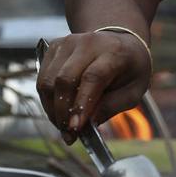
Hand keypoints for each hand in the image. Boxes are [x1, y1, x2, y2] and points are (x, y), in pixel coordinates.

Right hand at [36, 30, 152, 143]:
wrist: (119, 42)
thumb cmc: (129, 69)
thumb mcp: (133, 91)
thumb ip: (111, 107)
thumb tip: (88, 124)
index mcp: (114, 52)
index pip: (93, 77)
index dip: (82, 104)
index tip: (75, 128)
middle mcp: (88, 43)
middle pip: (64, 79)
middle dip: (62, 112)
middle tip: (68, 134)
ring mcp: (68, 43)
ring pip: (48, 81)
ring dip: (52, 109)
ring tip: (64, 126)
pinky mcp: (54, 47)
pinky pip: (42, 78)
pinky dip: (47, 100)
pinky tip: (59, 111)